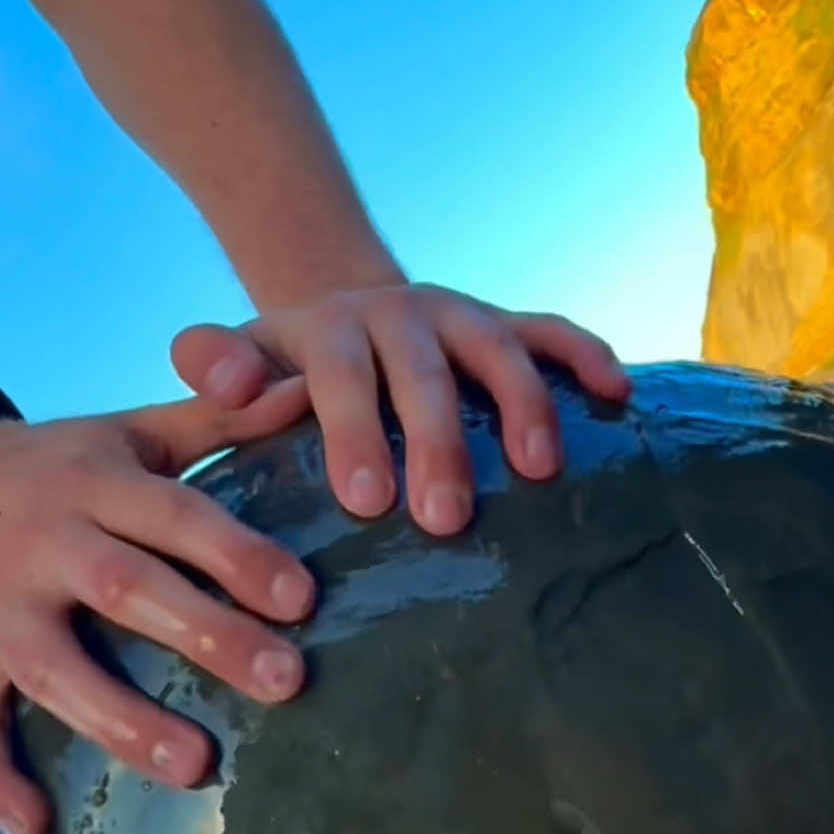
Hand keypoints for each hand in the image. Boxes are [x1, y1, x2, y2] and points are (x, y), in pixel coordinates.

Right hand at [0, 380, 313, 833]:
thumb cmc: (57, 467)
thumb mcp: (129, 433)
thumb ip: (216, 420)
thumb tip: (303, 388)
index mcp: (93, 483)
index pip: (175, 517)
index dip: (237, 555)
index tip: (302, 599)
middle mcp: (41, 542)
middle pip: (126, 589)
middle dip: (206, 636)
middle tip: (286, 682)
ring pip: (53, 667)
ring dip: (121, 719)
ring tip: (195, 766)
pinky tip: (37, 830)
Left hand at [171, 284, 628, 535]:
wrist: (342, 317)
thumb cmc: (285, 371)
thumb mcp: (237, 361)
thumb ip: (216, 367)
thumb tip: (224, 385)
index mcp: (333, 328)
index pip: (342, 377)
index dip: (355, 432)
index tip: (366, 502)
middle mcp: (403, 314)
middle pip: (426, 375)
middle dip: (439, 444)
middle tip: (445, 519)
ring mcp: (463, 318)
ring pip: (500, 352)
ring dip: (523, 406)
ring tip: (538, 472)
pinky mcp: (509, 325)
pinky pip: (556, 332)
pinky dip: (588, 357)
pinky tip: (616, 394)